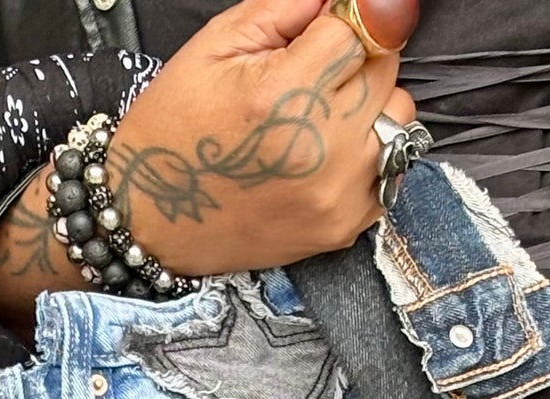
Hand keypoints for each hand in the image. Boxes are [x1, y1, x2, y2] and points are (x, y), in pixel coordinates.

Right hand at [108, 0, 417, 275]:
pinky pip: (390, 168)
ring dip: (370, 105)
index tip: (328, 26)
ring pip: (398, 117)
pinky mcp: (344, 227)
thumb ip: (289, 7)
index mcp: (286, 93)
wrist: (151, 221)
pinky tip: (324, 154)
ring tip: (319, 116)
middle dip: (355, 60)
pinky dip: (368, 153)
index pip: (364, 28)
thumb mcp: (218, 45)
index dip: (346, 19)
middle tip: (308, 77)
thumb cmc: (176, 129)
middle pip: (385, 69)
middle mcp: (322, 149)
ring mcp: (338, 194)